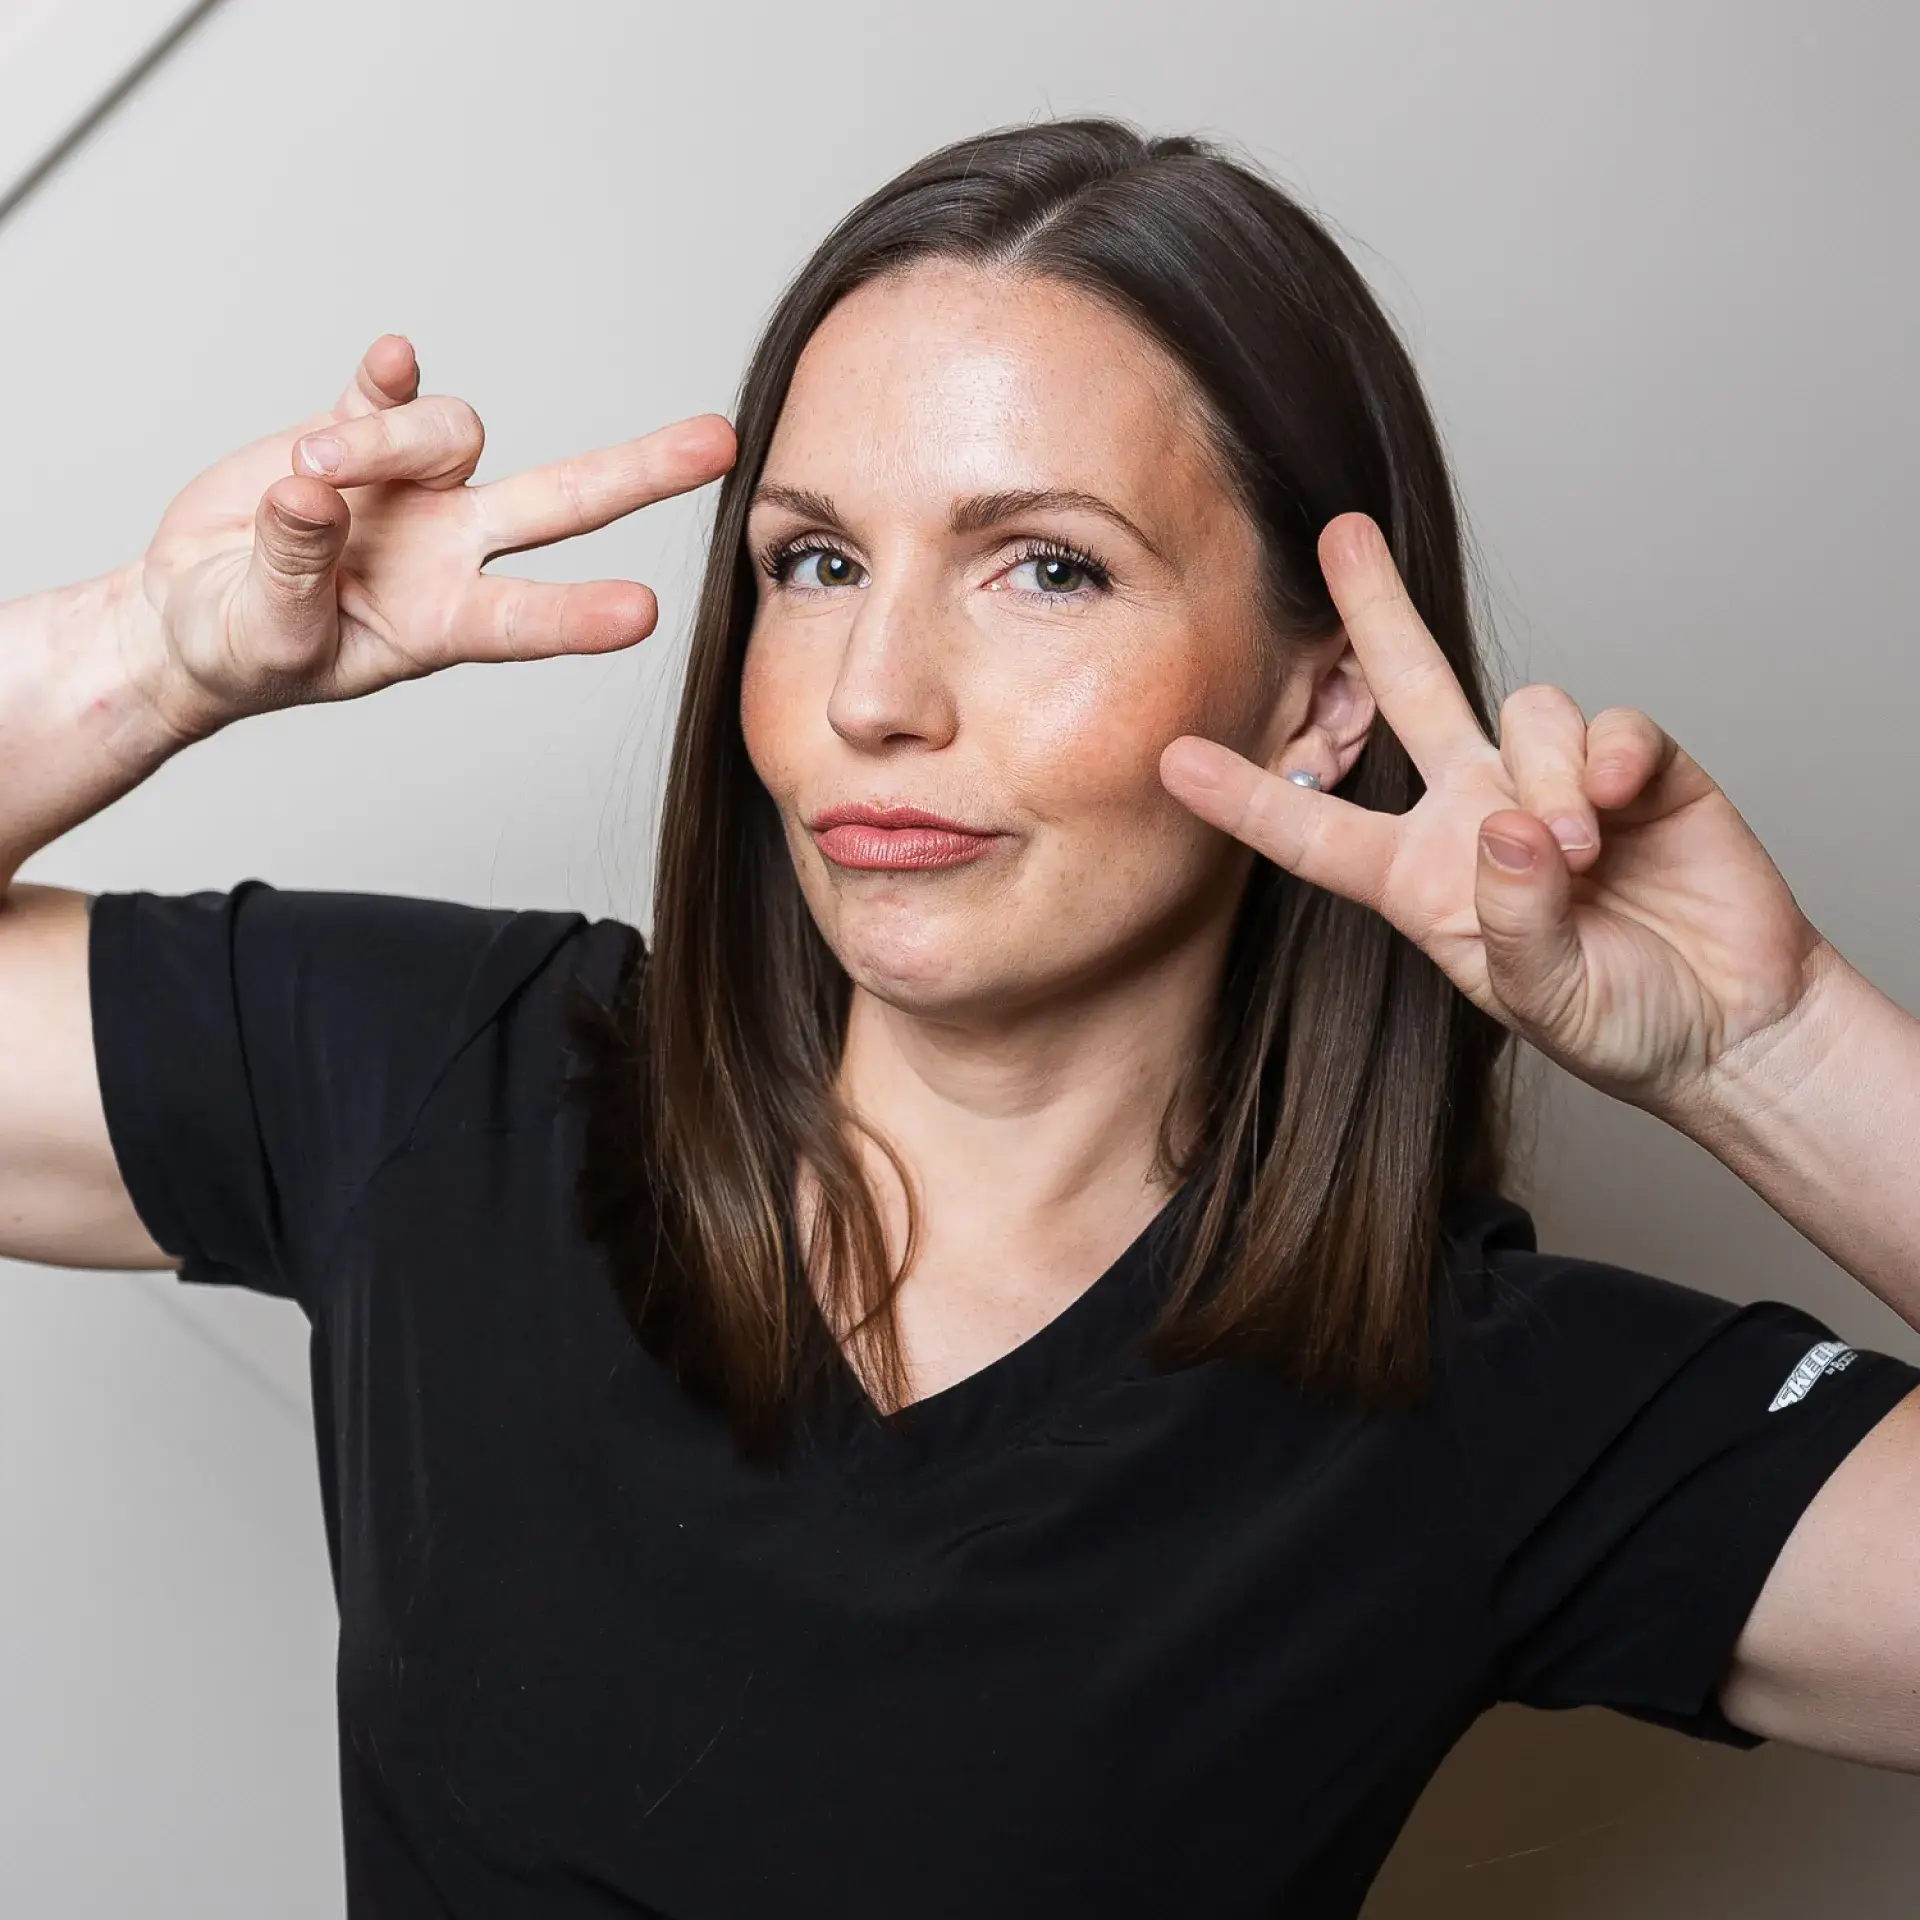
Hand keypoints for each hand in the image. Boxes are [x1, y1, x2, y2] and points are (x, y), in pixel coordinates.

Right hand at [124, 334, 735, 739]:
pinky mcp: (361, 434)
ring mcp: (415, 488)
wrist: (193, 611)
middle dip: (640, 472)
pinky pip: (395, 391)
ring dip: (385, 442)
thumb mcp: (264, 633)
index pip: (526, 619)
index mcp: (443, 623)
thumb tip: (312, 494)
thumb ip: (293, 567)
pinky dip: (393, 377)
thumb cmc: (245, 649)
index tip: (647, 613)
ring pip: (451, 434)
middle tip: (721, 444)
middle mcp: (452, 550)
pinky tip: (396, 359)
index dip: (582, 617)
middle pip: (565, 503)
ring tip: (308, 479)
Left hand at [1160, 513, 1822, 1120]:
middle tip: (1341, 533)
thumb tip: (1509, 829)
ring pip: (1523, 711)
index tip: (1173, 763)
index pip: (1317, 832)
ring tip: (1578, 854)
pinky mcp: (1640, 767)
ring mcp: (1553, 782)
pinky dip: (1613, 756)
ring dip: (1545, 775)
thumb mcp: (1544, 1001)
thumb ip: (1517, 924)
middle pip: (1412, 689)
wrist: (1731, 1025)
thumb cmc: (1618, 1021)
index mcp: (1419, 880)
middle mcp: (1474, 813)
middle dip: (1380, 608)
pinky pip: (1610, 721)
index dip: (1248, 797)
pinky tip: (1624, 802)